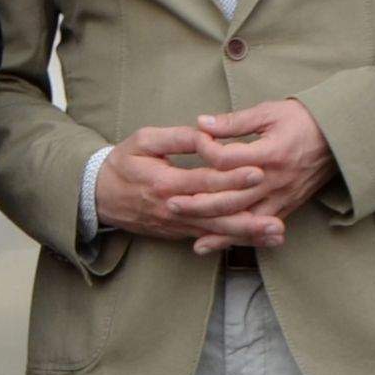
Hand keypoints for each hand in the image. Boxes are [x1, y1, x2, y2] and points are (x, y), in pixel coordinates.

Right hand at [90, 121, 289, 253]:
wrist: (97, 196)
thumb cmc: (122, 164)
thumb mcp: (143, 141)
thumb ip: (177, 137)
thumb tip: (207, 134)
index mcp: (165, 183)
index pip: (204, 181)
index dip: (232, 177)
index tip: (258, 171)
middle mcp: (173, 208)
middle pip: (216, 213)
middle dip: (248, 215)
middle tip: (277, 216)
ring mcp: (177, 224)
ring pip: (216, 231)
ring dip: (247, 234)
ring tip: (275, 234)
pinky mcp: (179, 232)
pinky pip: (210, 237)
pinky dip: (235, 240)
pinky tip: (258, 240)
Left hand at [188, 98, 334, 242]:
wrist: (340, 139)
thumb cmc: (303, 121)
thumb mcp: (269, 112)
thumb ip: (234, 121)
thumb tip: (202, 123)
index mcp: (270, 153)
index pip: (228, 159)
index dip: (206, 150)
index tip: (193, 140)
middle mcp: (275, 180)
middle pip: (231, 197)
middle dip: (198, 202)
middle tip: (169, 203)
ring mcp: (282, 197)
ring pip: (243, 219)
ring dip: (214, 227)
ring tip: (185, 230)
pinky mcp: (286, 207)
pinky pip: (258, 228)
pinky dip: (235, 237)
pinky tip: (212, 243)